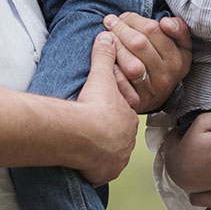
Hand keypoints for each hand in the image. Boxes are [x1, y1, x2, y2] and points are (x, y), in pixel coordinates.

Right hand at [71, 34, 137, 185]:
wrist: (83, 134)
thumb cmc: (94, 104)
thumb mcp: (100, 75)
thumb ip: (103, 56)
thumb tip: (106, 35)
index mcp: (128, 119)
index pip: (122, 117)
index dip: (111, 115)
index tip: (99, 115)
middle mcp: (126, 142)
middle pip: (117, 138)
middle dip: (107, 136)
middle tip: (91, 131)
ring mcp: (116, 160)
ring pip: (110, 157)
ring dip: (100, 154)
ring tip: (85, 147)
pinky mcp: (104, 173)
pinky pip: (99, 172)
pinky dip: (92, 169)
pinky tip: (82, 163)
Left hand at [102, 13, 191, 113]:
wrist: (158, 96)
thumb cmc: (164, 61)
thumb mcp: (179, 45)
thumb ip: (178, 28)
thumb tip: (165, 22)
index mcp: (179, 58)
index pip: (153, 30)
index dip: (134, 19)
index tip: (124, 16)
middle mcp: (168, 75)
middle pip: (139, 44)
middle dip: (121, 29)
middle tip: (110, 22)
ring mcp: (153, 90)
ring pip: (132, 66)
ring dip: (116, 48)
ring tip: (107, 39)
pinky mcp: (138, 102)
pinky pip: (123, 86)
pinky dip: (114, 73)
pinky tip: (108, 63)